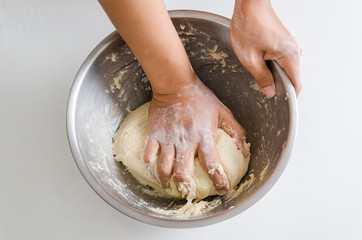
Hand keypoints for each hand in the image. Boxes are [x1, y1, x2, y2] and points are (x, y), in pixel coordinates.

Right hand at [143, 75, 248, 196]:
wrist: (175, 84)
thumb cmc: (200, 97)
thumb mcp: (222, 111)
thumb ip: (235, 130)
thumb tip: (245, 149)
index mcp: (203, 137)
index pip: (212, 165)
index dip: (219, 181)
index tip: (222, 191)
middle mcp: (185, 142)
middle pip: (183, 173)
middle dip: (186, 188)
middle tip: (188, 192)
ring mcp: (168, 139)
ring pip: (164, 168)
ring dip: (166, 181)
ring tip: (169, 186)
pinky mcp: (154, 135)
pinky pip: (149, 155)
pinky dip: (150, 166)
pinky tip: (154, 169)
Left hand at [230, 0, 301, 97]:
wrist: (250, 5)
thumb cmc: (249, 25)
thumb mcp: (250, 58)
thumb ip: (261, 77)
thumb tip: (270, 92)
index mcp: (289, 55)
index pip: (296, 83)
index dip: (289, 97)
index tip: (281, 106)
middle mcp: (294, 50)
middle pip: (292, 77)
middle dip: (279, 86)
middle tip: (264, 89)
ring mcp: (289, 46)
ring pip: (286, 69)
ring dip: (275, 75)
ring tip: (261, 75)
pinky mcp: (283, 42)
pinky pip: (282, 60)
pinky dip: (273, 67)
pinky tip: (261, 65)